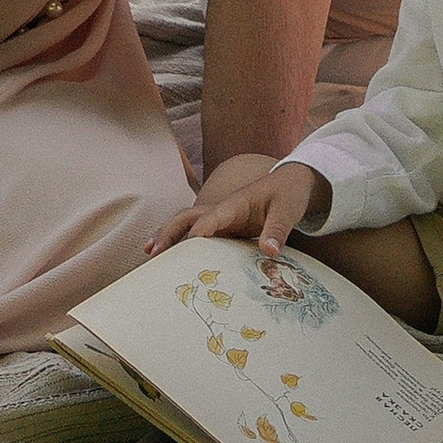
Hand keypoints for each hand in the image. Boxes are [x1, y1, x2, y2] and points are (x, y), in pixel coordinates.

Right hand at [149, 151, 328, 264]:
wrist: (293, 181)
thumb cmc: (289, 193)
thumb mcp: (288, 210)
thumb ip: (278, 229)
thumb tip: (268, 252)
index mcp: (235, 203)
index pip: (209, 218)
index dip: (197, 234)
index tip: (184, 251)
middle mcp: (223, 210)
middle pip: (188, 218)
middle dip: (169, 232)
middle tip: (151, 252)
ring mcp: (222, 219)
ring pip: (188, 225)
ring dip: (169, 237)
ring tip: (149, 254)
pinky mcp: (226, 228)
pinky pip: (200, 236)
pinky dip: (183, 245)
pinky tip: (173, 260)